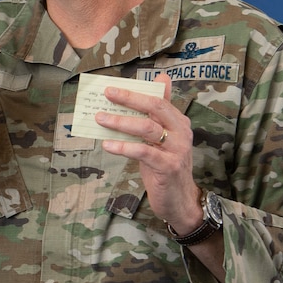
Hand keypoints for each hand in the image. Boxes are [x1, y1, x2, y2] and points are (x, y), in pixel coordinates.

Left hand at [96, 85, 200, 231]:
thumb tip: (156, 82)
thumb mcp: (160, 141)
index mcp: (179, 123)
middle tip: (107, 94)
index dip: (136, 92)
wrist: (179, 200)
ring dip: (121, 122)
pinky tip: (107, 145)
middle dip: (129, 99)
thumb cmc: (165, 167)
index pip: (158, 100)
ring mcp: (176, 149)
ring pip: (148, 128)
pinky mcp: (168, 167)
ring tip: (100, 118)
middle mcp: (181, 132)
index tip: (113, 87)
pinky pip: (143, 152)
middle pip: (155, 108)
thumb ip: (154, 117)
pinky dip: (124, 147)